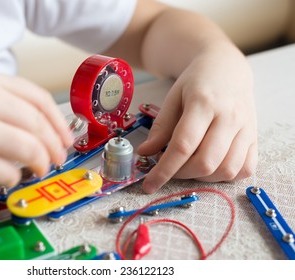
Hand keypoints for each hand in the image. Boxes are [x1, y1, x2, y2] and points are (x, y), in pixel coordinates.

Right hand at [0, 67, 73, 185]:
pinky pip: (6, 171)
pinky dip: (14, 178)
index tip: (65, 139)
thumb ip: (3, 104)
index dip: (59, 122)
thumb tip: (42, 130)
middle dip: (55, 146)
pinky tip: (9, 177)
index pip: (39, 98)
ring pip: (29, 147)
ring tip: (38, 169)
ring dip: (41, 163)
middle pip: (38, 123)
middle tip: (57, 159)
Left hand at [137, 48, 257, 192]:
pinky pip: (245, 169)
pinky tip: (210, 167)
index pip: (183, 145)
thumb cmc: (196, 83)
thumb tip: (145, 153)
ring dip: (202, 178)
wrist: (227, 68)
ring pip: (227, 170)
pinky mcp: (255, 138)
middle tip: (169, 168)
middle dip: (181, 175)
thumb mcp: (172, 98)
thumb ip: (161, 127)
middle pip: (206, 162)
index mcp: (204, 103)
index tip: (148, 185)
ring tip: (188, 166)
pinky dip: (225, 176)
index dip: (164, 170)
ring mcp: (246, 129)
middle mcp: (229, 117)